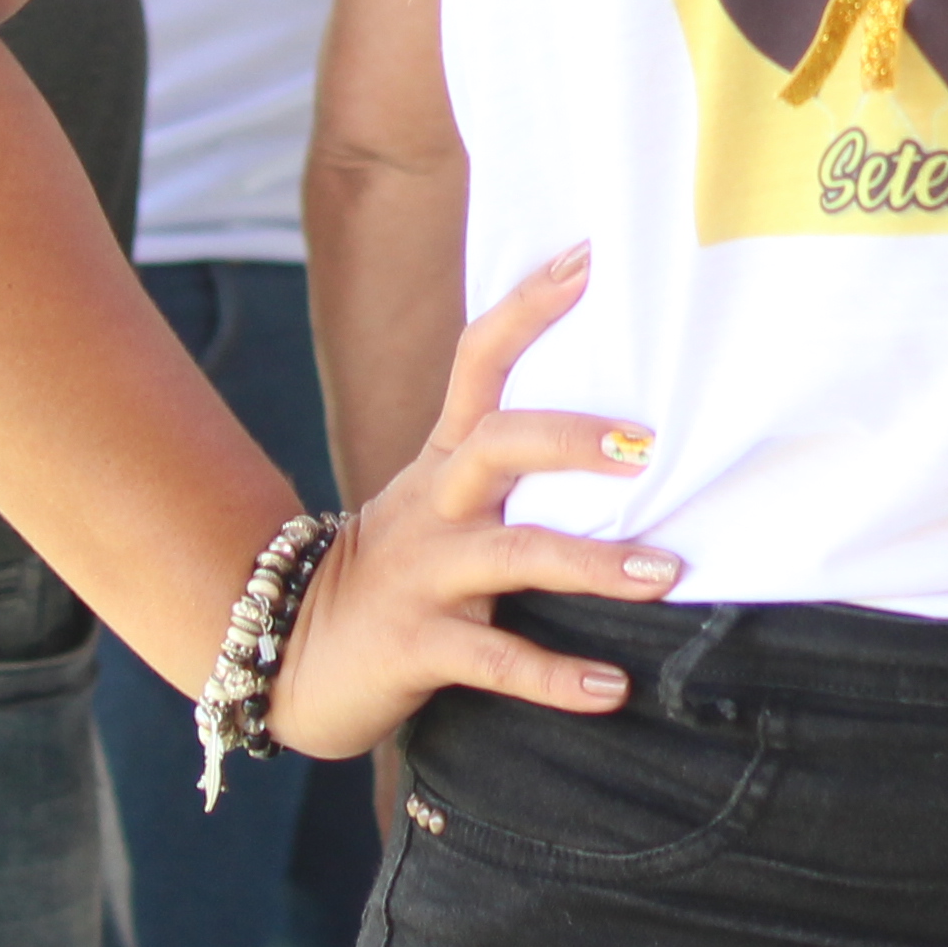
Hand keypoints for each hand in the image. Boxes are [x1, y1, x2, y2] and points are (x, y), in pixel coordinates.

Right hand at [267, 241, 670, 759]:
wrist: (282, 653)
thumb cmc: (395, 570)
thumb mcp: (438, 503)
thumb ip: (511, 468)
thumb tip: (631, 436)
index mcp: (445, 461)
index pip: (478, 360)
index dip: (528, 306)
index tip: (587, 257)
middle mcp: (436, 506)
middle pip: (498, 444)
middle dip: (572, 438)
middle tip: (646, 447)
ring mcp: (425, 575)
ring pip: (513, 554)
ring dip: (592, 564)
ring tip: (665, 574)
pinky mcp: (418, 646)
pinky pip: (495, 661)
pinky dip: (555, 677)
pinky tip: (610, 688)